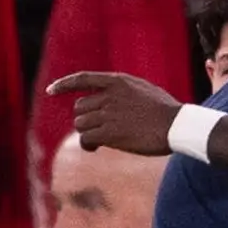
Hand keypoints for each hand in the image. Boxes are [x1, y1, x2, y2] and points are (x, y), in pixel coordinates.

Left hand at [46, 70, 182, 154]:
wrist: (177, 125)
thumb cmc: (166, 111)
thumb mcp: (144, 90)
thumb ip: (123, 91)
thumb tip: (108, 99)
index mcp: (117, 81)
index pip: (83, 78)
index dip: (64, 85)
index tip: (50, 91)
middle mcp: (109, 95)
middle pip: (80, 108)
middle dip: (86, 120)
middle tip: (97, 131)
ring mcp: (108, 114)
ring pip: (81, 124)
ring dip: (87, 133)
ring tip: (99, 141)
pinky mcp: (110, 133)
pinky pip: (86, 138)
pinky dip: (87, 144)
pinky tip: (95, 149)